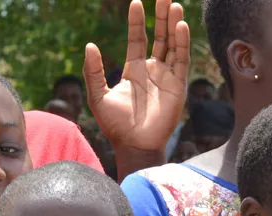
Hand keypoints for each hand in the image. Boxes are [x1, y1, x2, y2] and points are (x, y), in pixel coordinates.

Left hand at [83, 0, 190, 152]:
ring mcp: (166, 76)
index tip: (136, 2)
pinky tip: (180, 26)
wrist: (134, 145)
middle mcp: (152, 70)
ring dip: (173, 25)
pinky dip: (182, 42)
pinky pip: (181, 59)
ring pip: (172, 44)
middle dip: (161, 17)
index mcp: (134, 70)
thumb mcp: (97, 96)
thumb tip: (89, 45)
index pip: (137, 38)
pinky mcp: (178, 85)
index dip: (136, 21)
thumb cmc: (115, 125)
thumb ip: (93, 71)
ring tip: (173, 5)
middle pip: (159, 36)